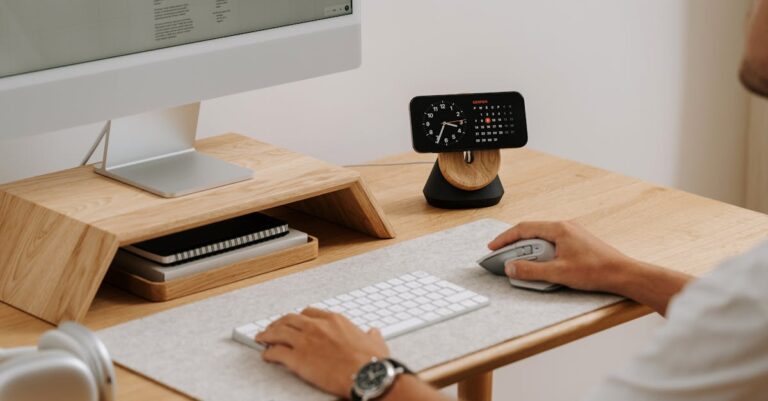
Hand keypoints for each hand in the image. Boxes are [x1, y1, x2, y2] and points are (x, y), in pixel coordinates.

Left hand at [255, 308, 388, 397]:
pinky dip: (268, 354)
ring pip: (279, 332)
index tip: (295, 321)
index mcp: (334, 320)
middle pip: (290, 319)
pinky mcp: (298, 359)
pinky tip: (266, 356)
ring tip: (262, 338)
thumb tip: (374, 333)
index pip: (309, 312)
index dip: (299, 317)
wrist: (366, 375)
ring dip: (267, 335)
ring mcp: (306, 341)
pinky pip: (276, 353)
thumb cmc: (371, 361)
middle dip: (279, 323)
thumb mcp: (375, 343)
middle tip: (273, 327)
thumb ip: (372, 336)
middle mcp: (317, 327)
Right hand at [487, 221, 636, 292]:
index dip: (505, 238)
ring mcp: (573, 234)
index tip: (493, 247)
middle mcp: (565, 227)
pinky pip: (553, 243)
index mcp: (559, 229)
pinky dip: (542, 252)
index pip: (524, 228)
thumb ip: (531, 270)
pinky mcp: (578, 243)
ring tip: (522, 263)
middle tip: (503, 256)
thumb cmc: (596, 270)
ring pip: (543, 238)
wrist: (623, 274)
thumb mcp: (558, 273)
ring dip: (529, 249)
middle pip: (532, 231)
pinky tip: (542, 264)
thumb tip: (511, 267)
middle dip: (515, 244)